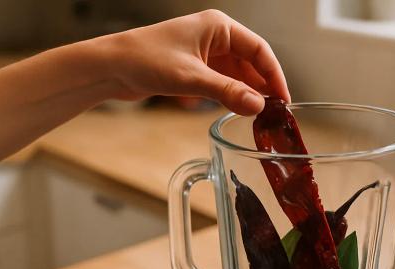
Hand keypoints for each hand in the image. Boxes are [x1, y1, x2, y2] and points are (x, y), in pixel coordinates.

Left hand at [103, 10, 289, 114]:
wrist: (111, 67)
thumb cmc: (145, 60)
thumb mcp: (191, 79)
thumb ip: (227, 92)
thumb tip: (258, 106)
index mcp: (218, 27)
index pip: (259, 49)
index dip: (274, 75)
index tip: (284, 100)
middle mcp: (213, 36)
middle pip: (250, 62)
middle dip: (260, 87)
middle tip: (272, 113)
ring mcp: (203, 52)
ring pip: (235, 74)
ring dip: (243, 93)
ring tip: (255, 115)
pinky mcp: (192, 67)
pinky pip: (219, 81)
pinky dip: (227, 95)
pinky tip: (231, 109)